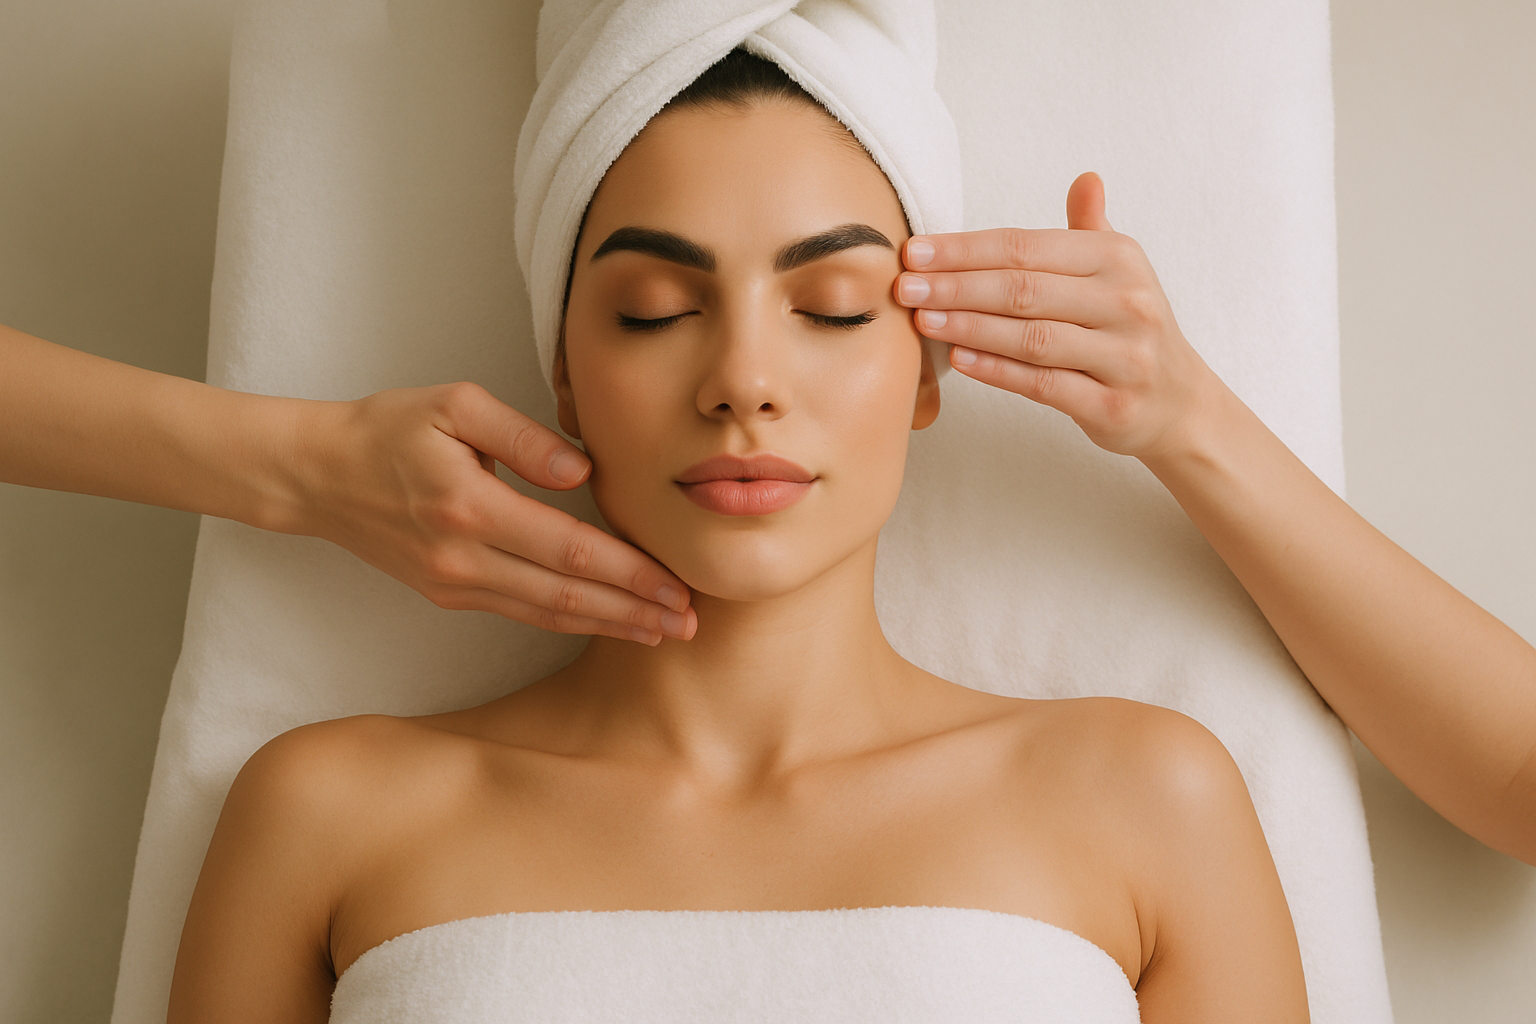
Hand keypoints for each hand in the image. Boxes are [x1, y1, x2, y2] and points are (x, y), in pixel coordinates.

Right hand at [287, 382, 694, 644]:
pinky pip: (521, 611)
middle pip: (567, 594)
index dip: (629, 573)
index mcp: (471, 507)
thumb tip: (584, 474)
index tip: (676, 585)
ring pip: (546, 613)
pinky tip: (605, 621)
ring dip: (608, 624)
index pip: (570, 549)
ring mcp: (454, 582)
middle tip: (689, 624)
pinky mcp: (447, 592)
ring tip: (660, 632)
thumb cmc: (389, 428)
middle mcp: (463, 557)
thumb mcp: (454, 405)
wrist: (318, 473)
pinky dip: (569, 620)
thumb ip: (524, 438)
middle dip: (633, 611)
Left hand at [895, 172, 1225, 461]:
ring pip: (1030, 337)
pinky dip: (998, 372)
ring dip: (968, 327)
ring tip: (921, 320)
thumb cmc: (1128, 328)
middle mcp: (1126, 302)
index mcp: (1117, 259)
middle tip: (905, 287)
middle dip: (956, 286)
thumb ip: (1091, 228)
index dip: (966, 249)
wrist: (1178, 401)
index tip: (915, 251)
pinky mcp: (1112, 404)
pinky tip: (959, 360)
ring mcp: (1123, 356)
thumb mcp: (1119, 271)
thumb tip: (1085, 179)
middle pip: (1023, 289)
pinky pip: (1044, 385)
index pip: (1027, 247)